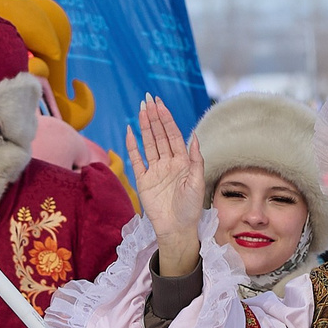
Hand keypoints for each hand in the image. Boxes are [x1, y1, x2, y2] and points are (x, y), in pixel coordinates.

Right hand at [124, 95, 202, 276]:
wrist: (177, 229)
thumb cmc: (190, 208)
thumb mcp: (197, 183)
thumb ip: (195, 160)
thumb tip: (194, 137)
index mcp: (182, 161)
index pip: (173, 135)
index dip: (166, 119)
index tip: (160, 103)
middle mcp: (168, 162)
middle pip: (159, 135)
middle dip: (154, 117)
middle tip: (147, 99)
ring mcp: (155, 170)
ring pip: (149, 143)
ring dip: (144, 127)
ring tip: (140, 110)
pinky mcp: (143, 180)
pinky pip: (137, 160)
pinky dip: (133, 146)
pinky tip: (130, 132)